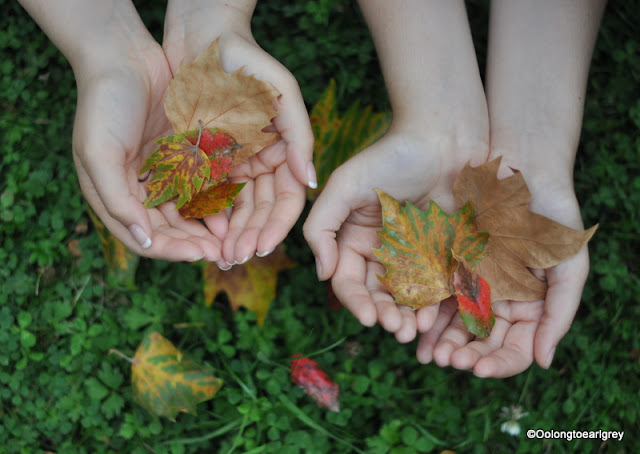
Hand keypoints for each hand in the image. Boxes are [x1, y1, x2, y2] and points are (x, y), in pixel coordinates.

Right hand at [73, 35, 222, 261]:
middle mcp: (138, 190)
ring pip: (187, 212)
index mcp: (113, 195)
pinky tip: (233, 209)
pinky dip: (213, 200)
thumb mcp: (99, 153)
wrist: (124, 56)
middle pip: (169, 230)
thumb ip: (117, 199)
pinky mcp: (181, 155)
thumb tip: (143, 240)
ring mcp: (161, 173)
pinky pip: (200, 185)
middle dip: (194, 243)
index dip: (171, 250)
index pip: (144, 237)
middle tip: (224, 253)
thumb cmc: (104, 104)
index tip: (199, 255)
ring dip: (207, 228)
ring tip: (231, 237)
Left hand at [164, 2, 314, 267]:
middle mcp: (258, 163)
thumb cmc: (246, 59)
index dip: (277, 226)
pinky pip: (204, 193)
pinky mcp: (201, 158)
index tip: (261, 247)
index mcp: (282, 152)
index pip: (286, 199)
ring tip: (217, 256)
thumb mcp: (280, 91)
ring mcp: (230, 163)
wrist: (201, 34)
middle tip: (234, 259)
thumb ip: (300, 135)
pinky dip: (203, 215)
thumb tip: (312, 181)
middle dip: (249, 237)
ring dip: (227, 234)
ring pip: (233, 209)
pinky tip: (197, 233)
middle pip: (259, 211)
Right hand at [304, 129, 487, 342]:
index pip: (347, 279)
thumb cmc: (390, 155)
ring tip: (413, 331)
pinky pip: (437, 286)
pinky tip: (434, 316)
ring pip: (406, 297)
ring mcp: (414, 254)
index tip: (369, 318)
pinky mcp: (443, 253)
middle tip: (396, 329)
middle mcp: (381, 250)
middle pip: (377, 294)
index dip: (355, 301)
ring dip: (407, 317)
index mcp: (354, 237)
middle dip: (383, 315)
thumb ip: (321, 226)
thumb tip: (322, 274)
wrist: (443, 137)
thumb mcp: (345, 185)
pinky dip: (435, 304)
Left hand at [416, 159, 589, 376]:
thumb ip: (559, 313)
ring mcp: (470, 281)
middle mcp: (497, 299)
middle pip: (480, 342)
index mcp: (527, 307)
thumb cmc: (552, 215)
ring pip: (454, 323)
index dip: (498, 363)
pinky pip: (433, 293)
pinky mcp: (446, 261)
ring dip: (442, 341)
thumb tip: (544, 363)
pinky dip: (425, 313)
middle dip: (465, 355)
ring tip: (429, 352)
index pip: (513, 349)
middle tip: (449, 360)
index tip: (480, 369)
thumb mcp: (568, 264)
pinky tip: (414, 326)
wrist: (522, 167)